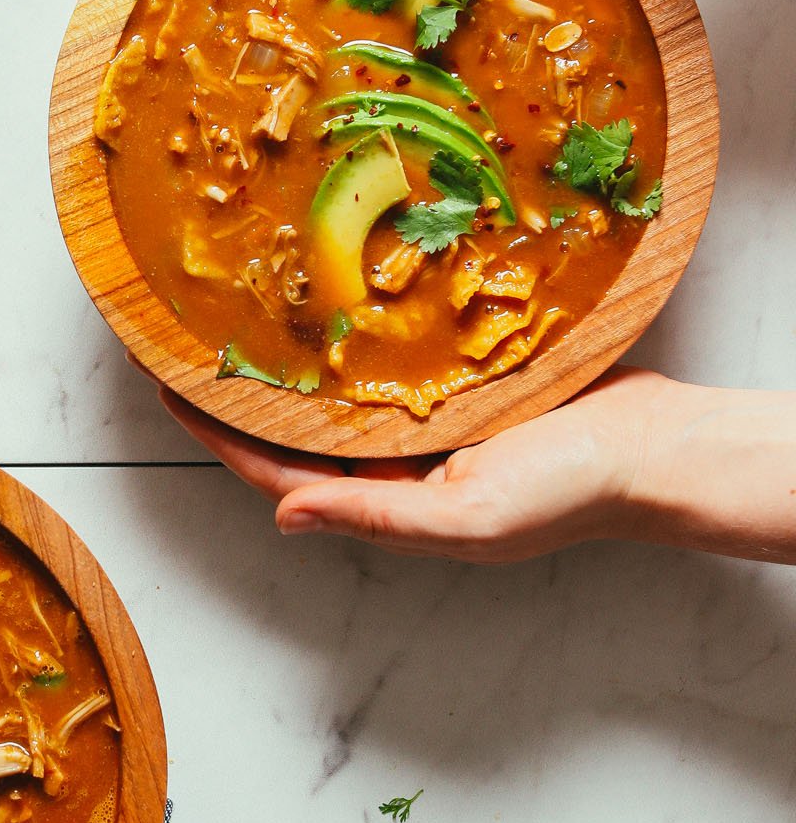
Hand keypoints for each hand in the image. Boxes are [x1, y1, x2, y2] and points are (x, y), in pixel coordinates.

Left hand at [157, 368, 795, 564]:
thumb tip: (284, 515)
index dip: (216, 433)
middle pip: (294, 431)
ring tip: (237, 315)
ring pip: (335, 396)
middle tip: (185, 340)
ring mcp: (427, 430)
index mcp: (389, 505)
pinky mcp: (459, 390)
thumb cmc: (572, 490)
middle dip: (239, 393)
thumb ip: (374, 516)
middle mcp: (396, 470)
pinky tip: (326, 305)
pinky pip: (386, 366)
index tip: (166, 387)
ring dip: (288, 364)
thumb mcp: (467, 517)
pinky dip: (350, 342)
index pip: (276, 470)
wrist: (655, 446)